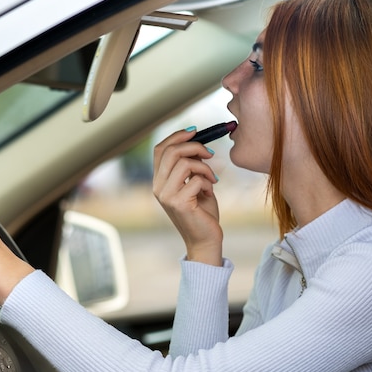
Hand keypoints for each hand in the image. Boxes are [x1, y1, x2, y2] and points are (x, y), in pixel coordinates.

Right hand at [153, 129, 222, 265]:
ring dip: (204, 167)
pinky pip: (196, 180)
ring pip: (184, 163)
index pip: (160, 149)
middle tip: (211, 153)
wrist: (206, 239)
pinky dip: (208, 183)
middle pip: (171, 151)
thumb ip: (192, 165)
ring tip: (212, 179)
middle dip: (194, 146)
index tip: (195, 132)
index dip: (177, 136)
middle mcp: (158, 187)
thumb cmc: (202, 212)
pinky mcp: (178, 203)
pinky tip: (210, 193)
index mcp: (159, 181)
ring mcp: (166, 196)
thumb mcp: (195, 183)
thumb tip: (196, 143)